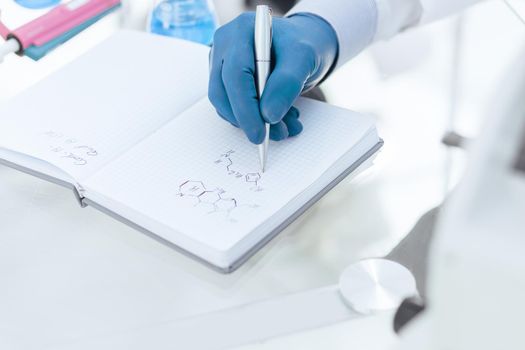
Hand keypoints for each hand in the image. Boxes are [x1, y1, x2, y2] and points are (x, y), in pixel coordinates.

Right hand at [208, 12, 337, 143]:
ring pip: (226, 105)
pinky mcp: (227, 83)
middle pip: (222, 93)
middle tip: (278, 134)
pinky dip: (256, 120)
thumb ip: (286, 84)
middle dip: (249, 120)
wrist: (304, 45)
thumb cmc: (303, 44)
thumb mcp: (303, 58)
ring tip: (287, 125)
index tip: (260, 133)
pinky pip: (234, 108)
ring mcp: (223, 65)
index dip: (245, 107)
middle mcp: (226, 47)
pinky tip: (280, 119)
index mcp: (241, 32)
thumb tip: (268, 115)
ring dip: (255, 122)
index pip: (234, 75)